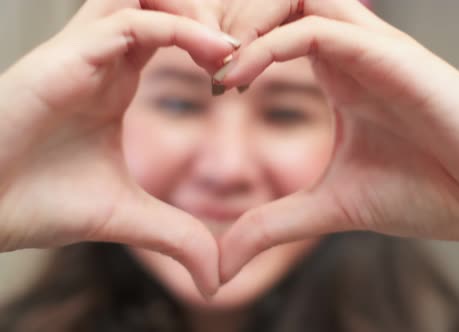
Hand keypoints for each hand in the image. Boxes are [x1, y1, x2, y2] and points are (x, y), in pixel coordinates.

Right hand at [0, 0, 236, 295]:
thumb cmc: (38, 204)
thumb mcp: (127, 217)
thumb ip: (177, 236)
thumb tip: (217, 280)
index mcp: (115, 79)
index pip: (170, 28)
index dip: (212, 43)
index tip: (242, 78)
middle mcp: (102, 56)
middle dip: (209, 14)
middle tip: (244, 52)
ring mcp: (84, 51)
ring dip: (196, 12)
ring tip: (230, 51)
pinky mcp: (66, 58)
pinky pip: (131, 20)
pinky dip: (178, 29)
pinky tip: (215, 57)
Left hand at [217, 0, 458, 281]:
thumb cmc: (427, 192)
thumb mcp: (330, 207)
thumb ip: (272, 225)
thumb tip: (221, 263)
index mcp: (339, 73)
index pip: (275, 26)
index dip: (231, 43)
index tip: (205, 84)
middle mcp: (353, 50)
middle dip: (230, 17)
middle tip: (198, 60)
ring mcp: (373, 48)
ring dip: (247, 20)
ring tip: (218, 67)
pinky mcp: (393, 57)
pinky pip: (321, 29)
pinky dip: (273, 45)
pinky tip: (241, 77)